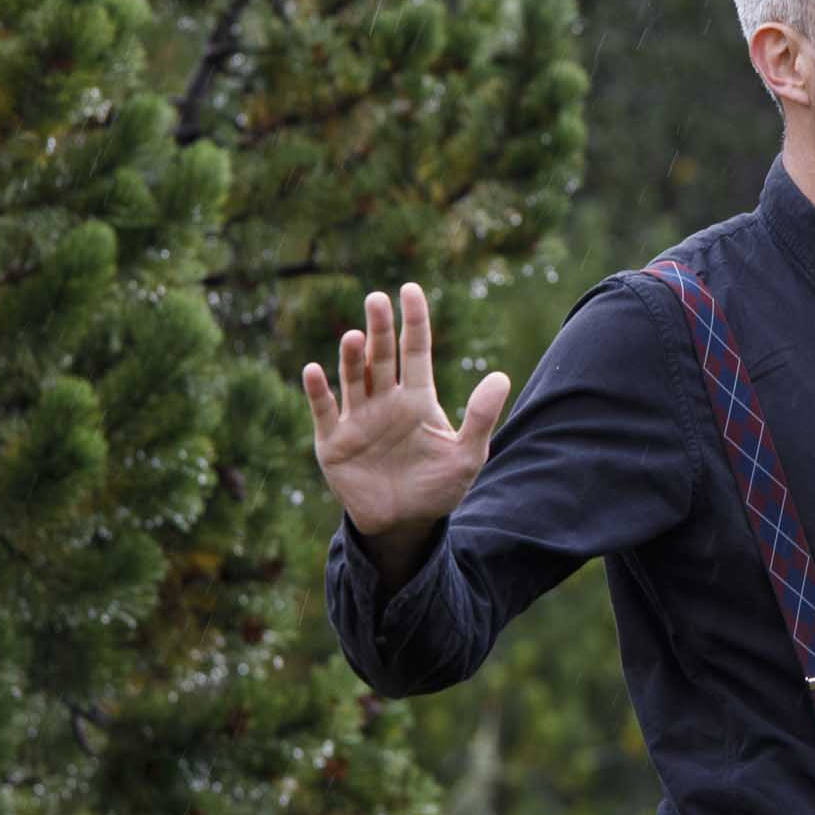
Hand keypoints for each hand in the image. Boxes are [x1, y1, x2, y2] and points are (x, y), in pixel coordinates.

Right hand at [301, 282, 513, 543]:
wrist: (404, 524)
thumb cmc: (437, 487)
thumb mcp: (466, 455)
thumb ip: (481, 417)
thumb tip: (500, 376)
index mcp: (417, 398)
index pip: (414, 350)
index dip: (413, 321)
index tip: (410, 290)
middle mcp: (385, 400)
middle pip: (380, 357)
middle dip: (379, 329)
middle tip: (377, 299)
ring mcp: (357, 419)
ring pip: (353, 378)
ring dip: (352, 357)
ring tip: (355, 336)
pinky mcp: (333, 441)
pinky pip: (325, 411)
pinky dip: (317, 391)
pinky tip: (314, 370)